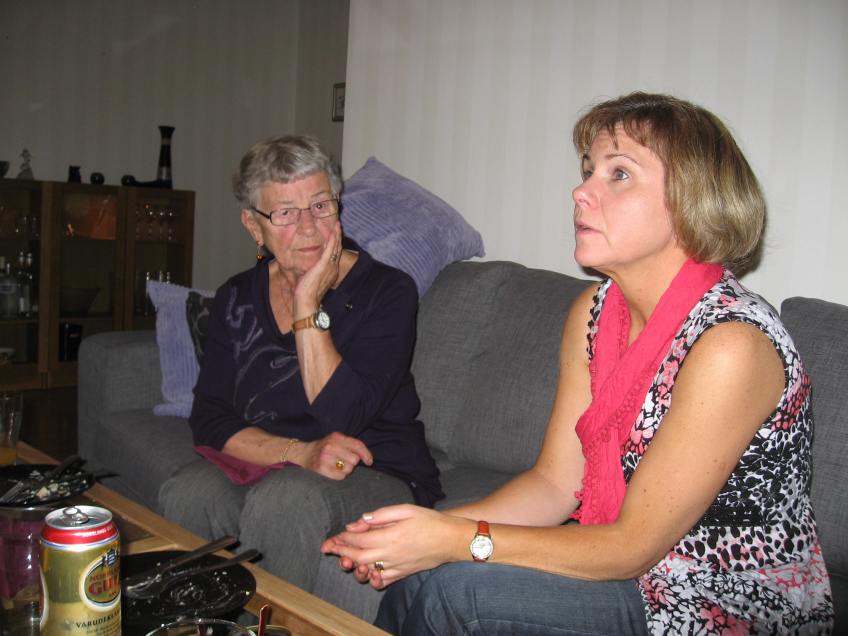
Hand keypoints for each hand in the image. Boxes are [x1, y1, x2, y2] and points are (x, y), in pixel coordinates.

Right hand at [291, 431, 371, 479]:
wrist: (303, 454)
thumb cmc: (325, 449)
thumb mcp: (336, 441)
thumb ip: (350, 445)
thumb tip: (368, 459)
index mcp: (336, 437)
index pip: (357, 445)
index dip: (366, 454)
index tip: (369, 462)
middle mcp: (330, 446)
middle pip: (354, 459)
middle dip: (352, 462)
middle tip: (343, 461)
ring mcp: (325, 458)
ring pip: (348, 469)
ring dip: (345, 470)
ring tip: (336, 466)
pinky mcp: (321, 469)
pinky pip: (340, 477)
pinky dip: (339, 476)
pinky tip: (332, 471)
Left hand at [293, 220, 341, 313]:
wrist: (307, 301)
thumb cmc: (306, 294)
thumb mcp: (311, 280)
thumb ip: (312, 272)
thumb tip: (307, 269)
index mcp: (331, 271)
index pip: (333, 254)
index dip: (334, 244)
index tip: (333, 234)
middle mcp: (333, 267)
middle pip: (337, 248)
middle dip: (337, 236)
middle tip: (337, 225)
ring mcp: (330, 266)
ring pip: (335, 246)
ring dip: (336, 234)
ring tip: (337, 224)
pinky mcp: (324, 264)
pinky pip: (330, 248)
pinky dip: (333, 238)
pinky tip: (334, 230)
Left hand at [321, 504, 471, 587]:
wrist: (451, 540)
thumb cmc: (430, 521)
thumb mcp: (407, 509)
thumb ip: (382, 514)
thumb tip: (361, 520)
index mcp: (391, 536)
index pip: (359, 539)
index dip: (344, 537)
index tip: (334, 535)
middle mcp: (391, 553)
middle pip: (358, 555)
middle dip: (341, 551)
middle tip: (328, 547)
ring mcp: (397, 566)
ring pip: (368, 569)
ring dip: (353, 564)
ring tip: (344, 558)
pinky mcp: (404, 573)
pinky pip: (383, 580)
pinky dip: (371, 577)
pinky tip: (367, 570)